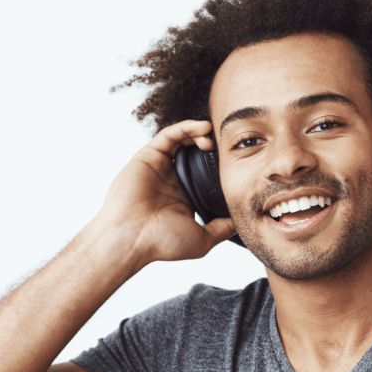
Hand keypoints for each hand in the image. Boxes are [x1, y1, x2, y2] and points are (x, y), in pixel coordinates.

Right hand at [94, 120, 235, 264]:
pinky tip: (202, 129)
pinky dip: (185, 128)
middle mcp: (172, 179)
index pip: (205, 171)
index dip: (220, 163)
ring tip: (213, 133)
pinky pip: (168, 135)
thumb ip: (221, 229)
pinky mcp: (147, 157)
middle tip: (226, 144)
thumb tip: (241, 223)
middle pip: (194, 152)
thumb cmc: (161, 243)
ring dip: (199, 132)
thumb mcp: (201, 239)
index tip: (237, 160)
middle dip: (211, 144)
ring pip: (182, 140)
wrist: (131, 239)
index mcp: (184, 195)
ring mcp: (159, 167)